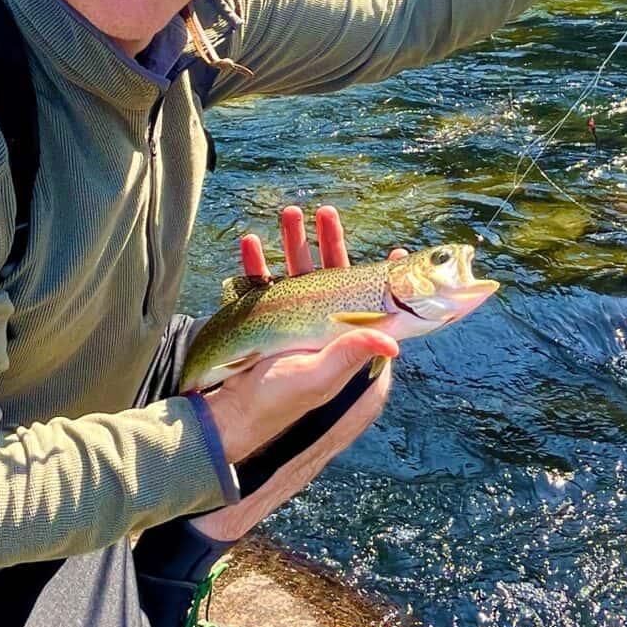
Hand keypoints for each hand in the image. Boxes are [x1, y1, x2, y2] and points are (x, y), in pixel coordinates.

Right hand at [192, 203, 403, 542]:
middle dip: (327, 242)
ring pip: (298, 274)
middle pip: (334, 277)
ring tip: (286, 213)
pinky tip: (251, 244)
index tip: (395, 252)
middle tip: (323, 212)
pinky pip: (264, 285)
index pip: (374, 307)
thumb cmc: (278, 402)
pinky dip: (257, 264)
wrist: (231, 414)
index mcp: (344, 344)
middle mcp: (323, 331)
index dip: (386, 280)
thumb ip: (349, 354)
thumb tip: (394, 341)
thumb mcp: (317, 378)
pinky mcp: (265, 323)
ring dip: (291, 243)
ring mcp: (293, 325)